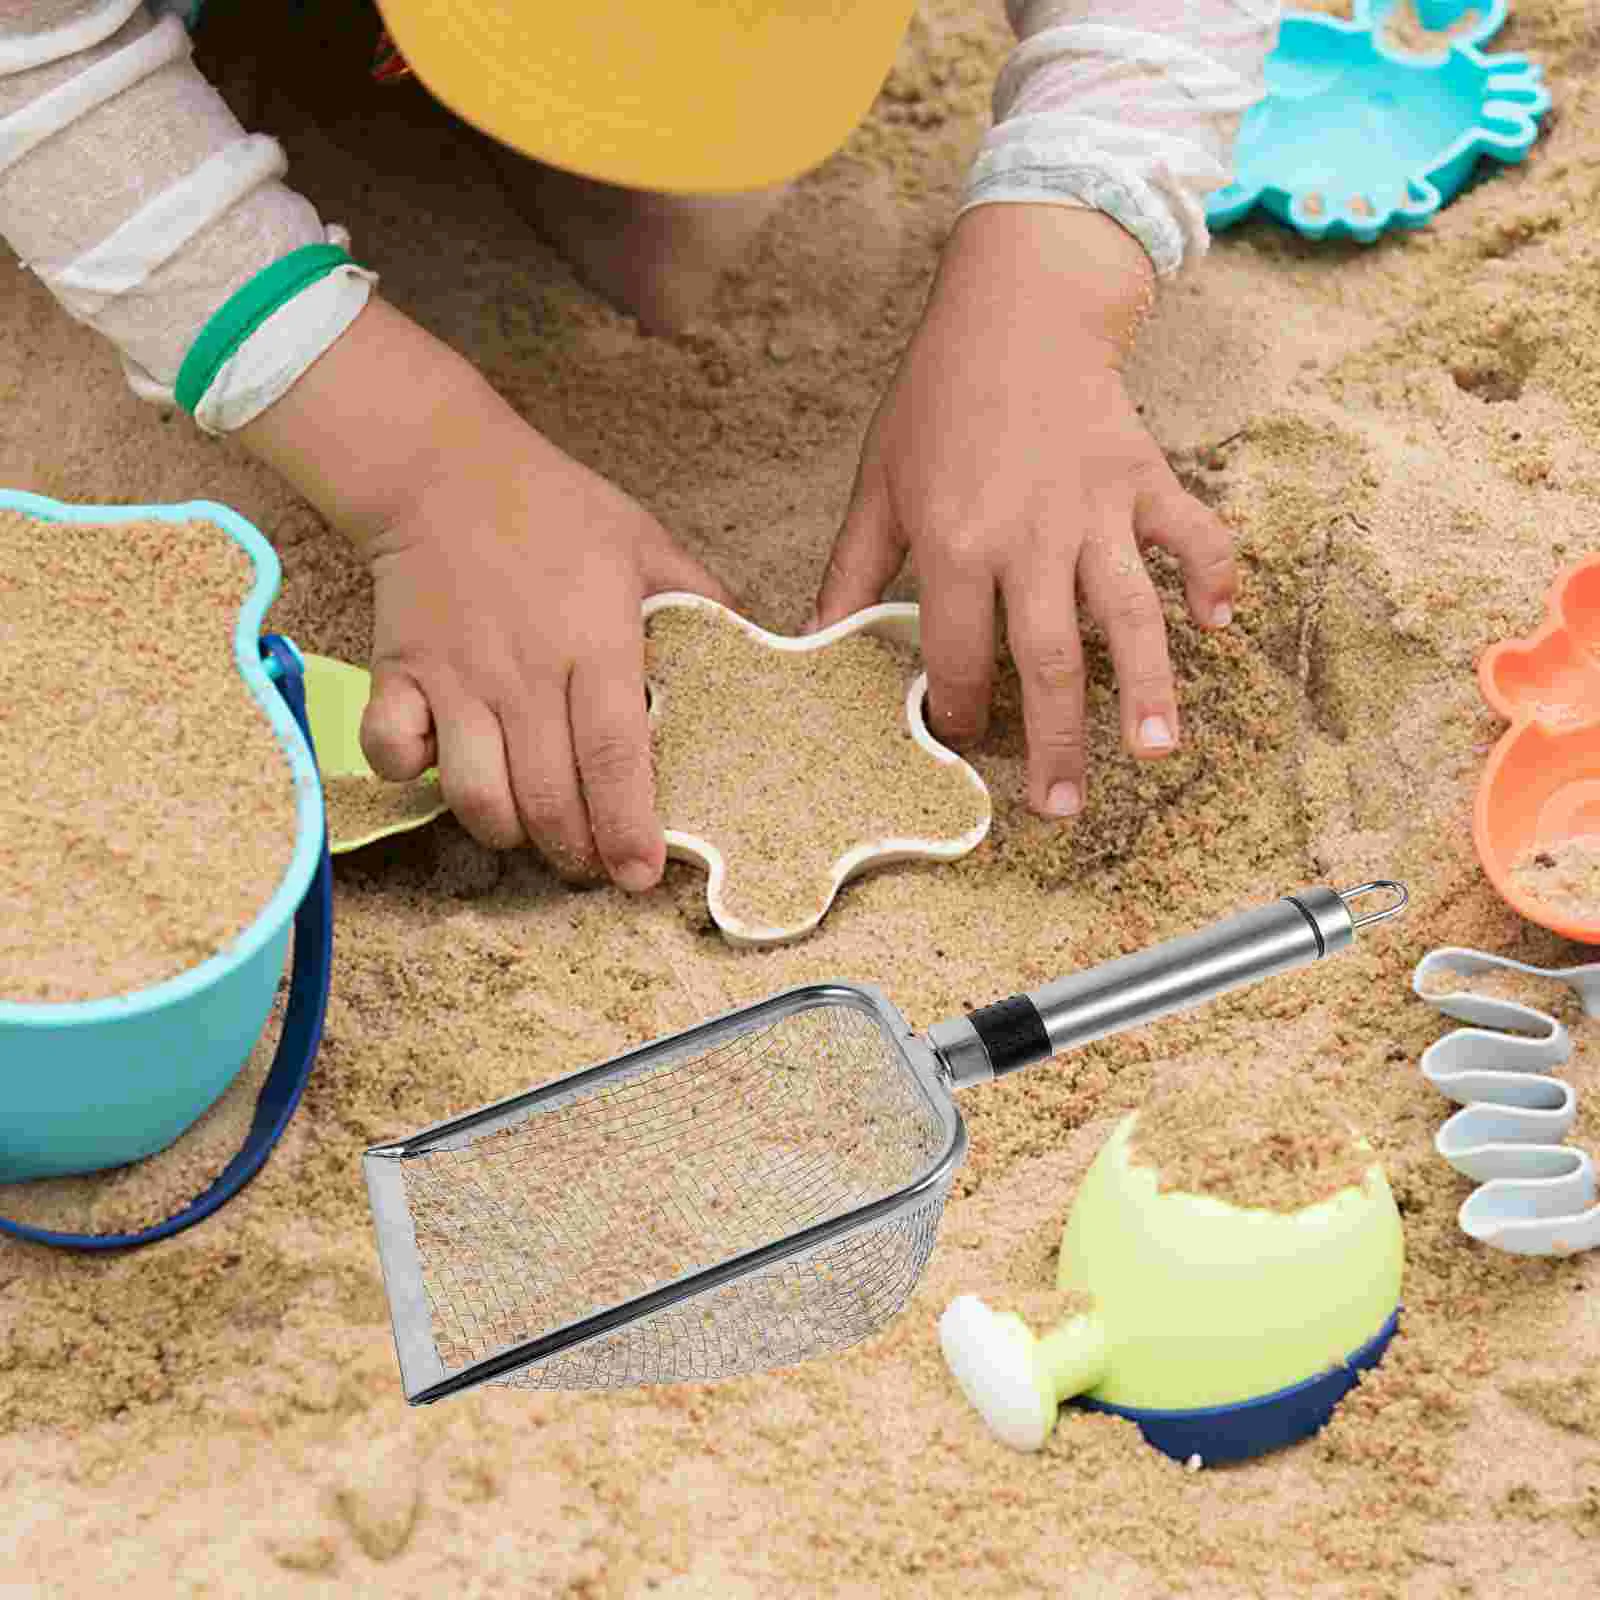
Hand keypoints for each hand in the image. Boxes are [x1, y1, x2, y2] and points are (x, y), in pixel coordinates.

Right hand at [240, 297, 729, 886]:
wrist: (442, 466)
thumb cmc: (554, 508)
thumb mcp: (645, 544)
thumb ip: (700, 603)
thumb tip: (753, 652)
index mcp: (594, 642)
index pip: (614, 756)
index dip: (627, 826)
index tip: (640, 874)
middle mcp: (524, 671)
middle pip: (548, 796)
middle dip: (575, 852)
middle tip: (593, 863)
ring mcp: (454, 677)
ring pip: (475, 794)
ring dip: (507, 830)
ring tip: (533, 829)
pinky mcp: (397, 672)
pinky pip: (392, 753)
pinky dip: (414, 778)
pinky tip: (444, 768)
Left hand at [812, 205, 1234, 818]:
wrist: (1015, 305)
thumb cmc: (937, 399)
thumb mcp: (878, 484)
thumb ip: (851, 571)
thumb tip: (812, 642)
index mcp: (954, 542)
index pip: (955, 655)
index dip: (954, 709)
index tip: (959, 743)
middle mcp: (1029, 537)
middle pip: (1046, 660)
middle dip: (1053, 742)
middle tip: (1061, 810)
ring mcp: (1094, 510)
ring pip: (1128, 613)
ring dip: (1146, 686)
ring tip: (1154, 751)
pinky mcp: (1144, 480)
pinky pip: (1192, 534)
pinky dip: (1214, 576)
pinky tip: (1223, 626)